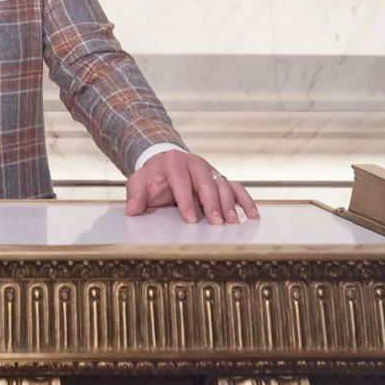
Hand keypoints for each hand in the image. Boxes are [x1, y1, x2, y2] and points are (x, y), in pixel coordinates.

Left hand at [125, 149, 258, 223]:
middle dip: (211, 203)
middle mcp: (194, 163)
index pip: (181, 180)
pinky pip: (235, 187)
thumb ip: (136, 195)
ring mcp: (209, 170)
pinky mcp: (220, 179)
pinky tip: (252, 214)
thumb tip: (132, 211)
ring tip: (232, 222)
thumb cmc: (153, 177)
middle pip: (206, 182)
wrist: (164, 164)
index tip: (189, 218)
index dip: (186, 199)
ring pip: (222, 184)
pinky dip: (245, 199)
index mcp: (173, 162)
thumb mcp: (139, 182)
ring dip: (229, 203)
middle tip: (216, 222)